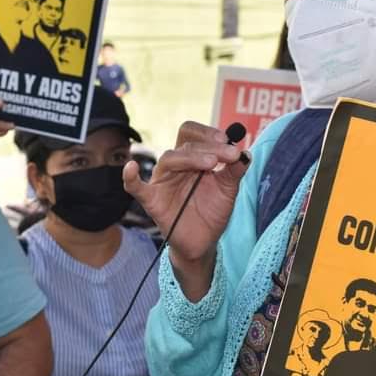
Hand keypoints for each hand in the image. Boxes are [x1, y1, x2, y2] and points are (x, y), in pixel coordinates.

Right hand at [122, 121, 247, 264]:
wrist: (204, 242)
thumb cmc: (212, 212)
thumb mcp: (228, 190)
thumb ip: (235, 171)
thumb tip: (245, 152)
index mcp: (192, 157)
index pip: (193, 134)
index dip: (208, 133)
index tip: (228, 142)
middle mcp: (175, 165)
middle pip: (184, 144)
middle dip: (208, 146)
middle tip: (228, 155)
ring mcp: (162, 181)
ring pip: (169, 159)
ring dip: (191, 157)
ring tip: (211, 164)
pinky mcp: (152, 200)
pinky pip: (135, 187)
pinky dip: (130, 177)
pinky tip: (130, 168)